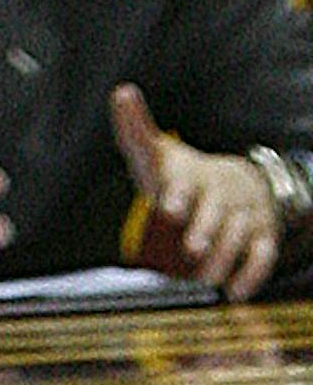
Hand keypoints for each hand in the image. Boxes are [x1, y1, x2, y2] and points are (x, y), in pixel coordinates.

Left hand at [112, 82, 280, 299]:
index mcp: (191, 174)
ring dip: (224, 258)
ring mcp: (244, 215)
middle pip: (215, 212)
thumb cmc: (184, 174)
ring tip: (205, 279)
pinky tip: (236, 292)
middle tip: (191, 248)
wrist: (237, 182)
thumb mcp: (161, 152)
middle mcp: (220, 193)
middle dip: (204, 229)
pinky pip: (263, 256)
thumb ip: (136, 130)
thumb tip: (121, 92)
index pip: (184, 182)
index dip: (177, 194)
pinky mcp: (262, 236)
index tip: (167, 208)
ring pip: (239, 236)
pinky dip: (252, 274)